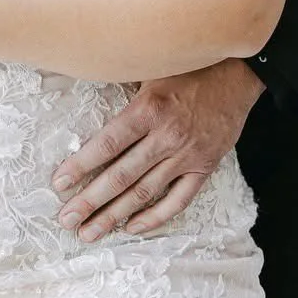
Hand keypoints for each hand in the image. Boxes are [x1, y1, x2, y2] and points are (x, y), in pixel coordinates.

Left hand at [50, 57, 265, 242]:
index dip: (81, 165)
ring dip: (115, 215)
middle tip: (67, 220)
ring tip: (90, 232)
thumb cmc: (188, 66)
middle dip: (90, 200)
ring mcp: (187, 155)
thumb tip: (81, 78)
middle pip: (121, 175)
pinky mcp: (204, 167)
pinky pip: (178, 200)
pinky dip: (155, 217)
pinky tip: (132, 228)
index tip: (59, 184)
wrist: (238, 73)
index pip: (108, 144)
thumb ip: (119, 81)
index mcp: (149, 109)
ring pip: (145, 192)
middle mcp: (167, 136)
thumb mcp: (149, 65)